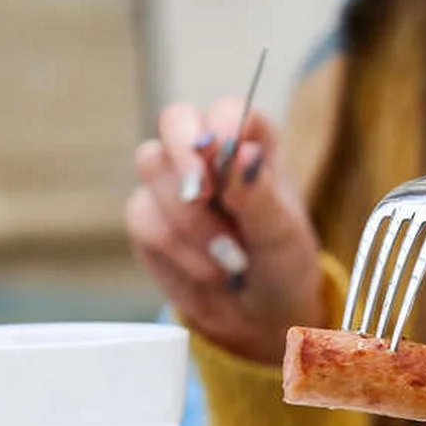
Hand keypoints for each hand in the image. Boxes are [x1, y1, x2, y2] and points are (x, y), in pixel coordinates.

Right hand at [125, 97, 323, 363]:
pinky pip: (144, 218)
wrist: (259, 315)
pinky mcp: (148, 216)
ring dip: (189, 220)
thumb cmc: (282, 264)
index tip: (223, 154)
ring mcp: (173, 181)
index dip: (221, 126)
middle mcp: (208, 153)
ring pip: (152, 169)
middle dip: (184, 158)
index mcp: (252, 143)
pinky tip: (210, 272)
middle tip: (200, 194)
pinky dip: (178, 250)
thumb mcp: (282, 235)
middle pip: (175, 120)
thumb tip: (239, 153)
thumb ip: (258, 195)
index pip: (227, 110)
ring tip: (230, 260)